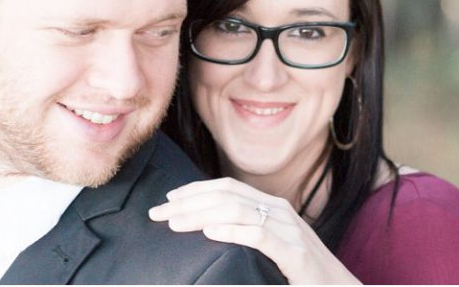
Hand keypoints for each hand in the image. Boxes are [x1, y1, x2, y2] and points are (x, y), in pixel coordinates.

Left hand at [149, 177, 360, 284]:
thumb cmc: (300, 272)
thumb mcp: (273, 244)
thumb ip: (249, 230)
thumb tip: (209, 227)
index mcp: (272, 206)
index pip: (226, 187)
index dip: (194, 190)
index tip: (167, 200)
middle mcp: (279, 211)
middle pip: (226, 196)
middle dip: (188, 202)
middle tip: (157, 213)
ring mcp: (288, 230)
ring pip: (238, 211)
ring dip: (200, 215)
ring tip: (174, 223)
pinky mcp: (294, 253)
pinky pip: (258, 236)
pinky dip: (231, 232)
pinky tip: (209, 234)